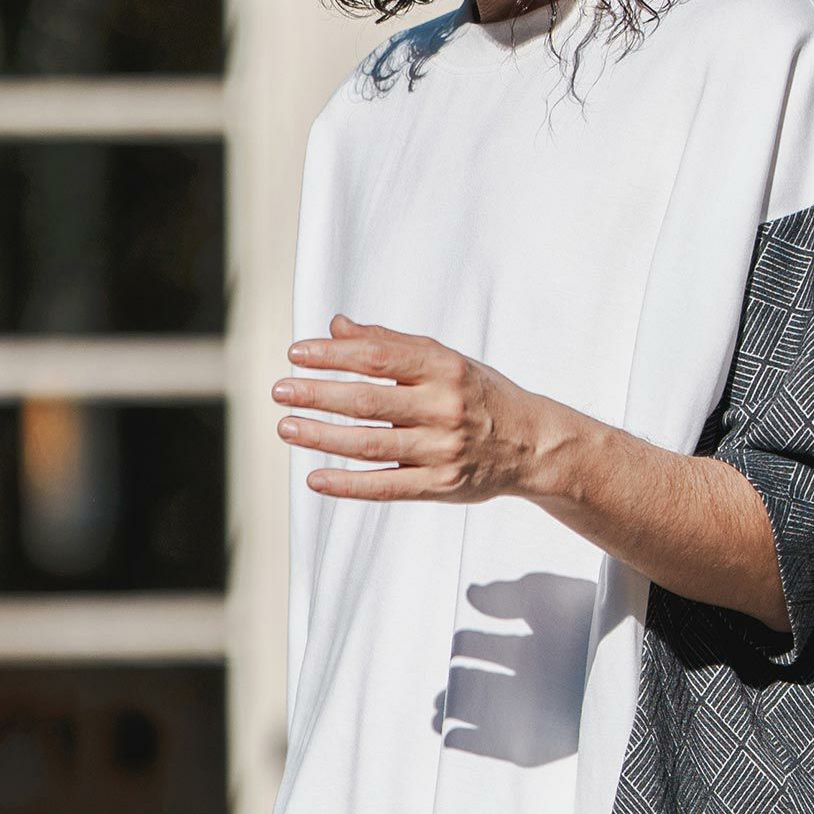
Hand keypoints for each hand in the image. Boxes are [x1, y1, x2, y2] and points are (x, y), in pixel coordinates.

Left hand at [273, 314, 547, 501]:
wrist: (533, 443)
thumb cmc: (481, 396)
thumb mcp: (445, 360)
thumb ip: (391, 344)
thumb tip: (337, 327)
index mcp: (444, 368)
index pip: (378, 356)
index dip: (333, 355)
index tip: (296, 354)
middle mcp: (445, 407)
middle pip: (368, 401)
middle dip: (318, 395)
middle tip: (280, 390)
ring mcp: (443, 449)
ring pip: (371, 444)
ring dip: (322, 437)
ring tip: (287, 428)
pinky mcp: (440, 485)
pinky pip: (386, 487)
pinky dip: (347, 485)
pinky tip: (315, 478)